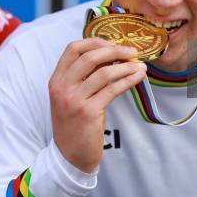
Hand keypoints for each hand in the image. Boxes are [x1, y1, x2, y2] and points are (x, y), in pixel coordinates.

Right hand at [49, 37, 145, 172]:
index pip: (73, 48)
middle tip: (132, 52)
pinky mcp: (89, 112)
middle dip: (114, 50)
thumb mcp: (72, 96)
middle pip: (90, 56)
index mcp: (56, 79)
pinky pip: (113, 89)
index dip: (94, 41)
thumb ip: (85, 76)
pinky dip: (128, 80)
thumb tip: (112, 55)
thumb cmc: (75, 123)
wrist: (70, 155)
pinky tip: (138, 78)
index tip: (112, 43)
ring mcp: (74, 100)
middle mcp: (62, 87)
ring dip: (126, 66)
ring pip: (104, 72)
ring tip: (140, 66)